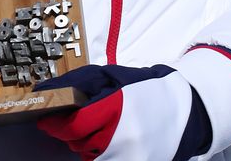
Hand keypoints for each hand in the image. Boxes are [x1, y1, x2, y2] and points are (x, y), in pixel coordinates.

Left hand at [36, 64, 209, 160]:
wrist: (185, 109)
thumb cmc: (146, 90)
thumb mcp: (113, 77)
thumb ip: (80, 83)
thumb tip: (47, 91)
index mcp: (115, 108)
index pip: (73, 125)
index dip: (54, 125)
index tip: (46, 121)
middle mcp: (122, 135)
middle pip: (79, 143)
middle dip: (72, 134)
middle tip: (78, 122)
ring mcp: (131, 155)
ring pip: (91, 157)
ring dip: (87, 146)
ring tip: (101, 131)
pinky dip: (103, 156)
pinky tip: (110, 144)